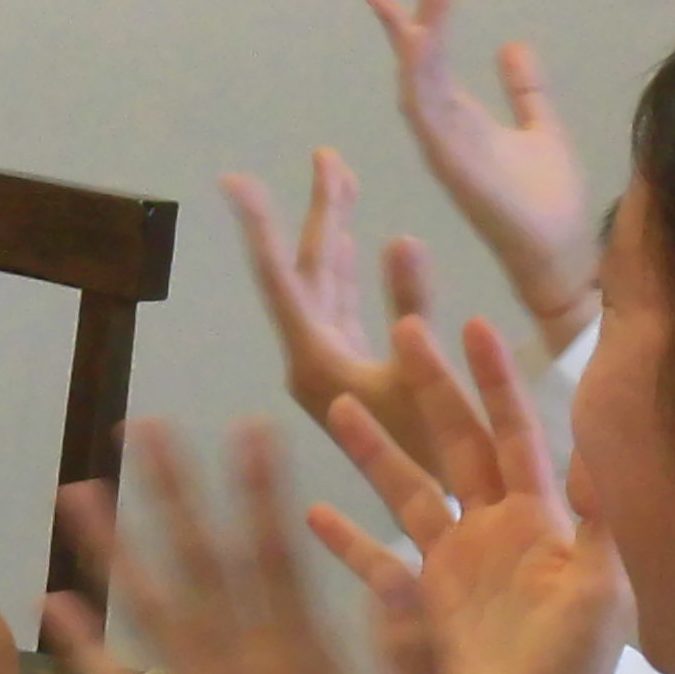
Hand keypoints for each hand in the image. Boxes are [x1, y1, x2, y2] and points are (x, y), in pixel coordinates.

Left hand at [50, 420, 451, 673]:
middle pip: (198, 567)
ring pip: (148, 615)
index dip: (259, 488)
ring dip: (110, 552)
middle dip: (169, 494)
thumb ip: (414, 651)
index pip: (274, 557)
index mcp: (303, 667)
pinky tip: (54, 605)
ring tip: (76, 493)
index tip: (247, 426)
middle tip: (141, 429)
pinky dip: (88, 648)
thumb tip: (397, 570)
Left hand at [224, 150, 444, 466]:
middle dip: (320, 214)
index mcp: (315, 362)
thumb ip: (412, 304)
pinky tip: (359, 242)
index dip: (262, 227)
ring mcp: (329, 366)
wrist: (439, 517)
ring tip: (341, 179)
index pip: (282, 280)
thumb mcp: (426, 375)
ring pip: (326, 287)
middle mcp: (311, 360)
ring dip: (336, 234)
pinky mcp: (350, 371)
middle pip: (308, 273)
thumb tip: (399, 237)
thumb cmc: (432, 456)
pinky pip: (343, 306)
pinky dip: (352, 270)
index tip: (235, 182)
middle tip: (326, 156)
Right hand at [308, 315, 634, 673]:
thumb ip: (598, 521)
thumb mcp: (600, 594)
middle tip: (402, 330)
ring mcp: (453, 568)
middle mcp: (494, 533)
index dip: (494, 381)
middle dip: (431, 389)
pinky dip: (345, 539)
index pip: (516, 433)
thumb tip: (593, 447)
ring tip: (338, 403)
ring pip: (407, 489)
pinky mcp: (420, 606)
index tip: (470, 326)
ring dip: (374, 447)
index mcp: (539, 522)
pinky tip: (310, 513)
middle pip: (457, 444)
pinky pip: (375, 561)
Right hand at [368, 0, 597, 347]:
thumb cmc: (550, 206)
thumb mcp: (542, 131)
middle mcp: (445, 132)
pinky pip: (425, 112)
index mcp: (463, 122)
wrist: (561, 258)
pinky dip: (419, 76)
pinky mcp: (450, 163)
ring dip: (416, 39)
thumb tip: (513, 45)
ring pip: (416, 83)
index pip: (433, 63)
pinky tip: (422, 43)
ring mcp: (443, 147)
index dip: (423, 20)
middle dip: (411, 18)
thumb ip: (527, 91)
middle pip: (416, 66)